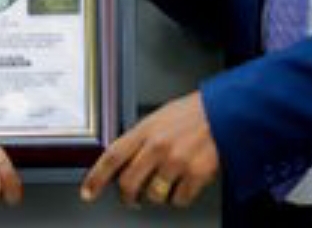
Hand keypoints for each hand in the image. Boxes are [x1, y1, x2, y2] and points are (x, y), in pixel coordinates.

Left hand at [80, 92, 218, 208]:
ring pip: (154, 195)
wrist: (223, 111)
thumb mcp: (157, 119)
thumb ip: (139, 139)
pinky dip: (179, 197)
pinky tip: (183, 183)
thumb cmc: (191, 114)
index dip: (96, 177)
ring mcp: (177, 161)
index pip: (112, 156)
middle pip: (129, 183)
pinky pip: (179, 200)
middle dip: (127, 197)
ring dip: (156, 196)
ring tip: (166, 183)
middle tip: (131, 199)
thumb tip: (121, 161)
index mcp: (145, 130)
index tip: (87, 193)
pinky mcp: (197, 174)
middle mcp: (158, 146)